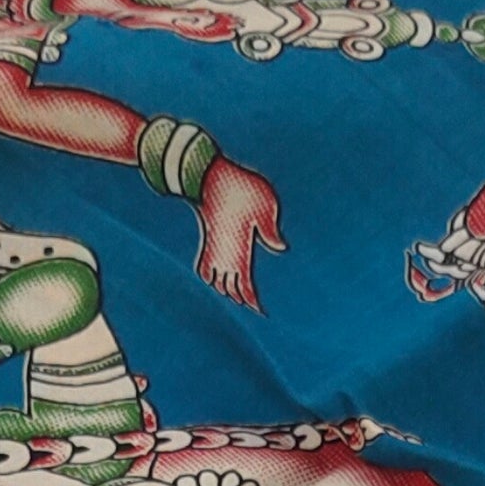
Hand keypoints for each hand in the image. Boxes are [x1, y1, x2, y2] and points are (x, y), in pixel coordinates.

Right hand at [195, 157, 282, 305]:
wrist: (208, 173)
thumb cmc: (240, 186)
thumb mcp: (265, 203)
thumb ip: (270, 229)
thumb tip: (280, 248)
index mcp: (240, 246)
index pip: (245, 282)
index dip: (252, 299)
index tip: (260, 311)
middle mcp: (224, 251)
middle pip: (230, 286)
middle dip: (240, 299)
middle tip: (253, 309)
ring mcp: (213, 244)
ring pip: (217, 278)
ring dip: (226, 290)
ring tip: (236, 298)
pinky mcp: (207, 236)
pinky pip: (204, 264)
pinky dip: (208, 276)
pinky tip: (213, 281)